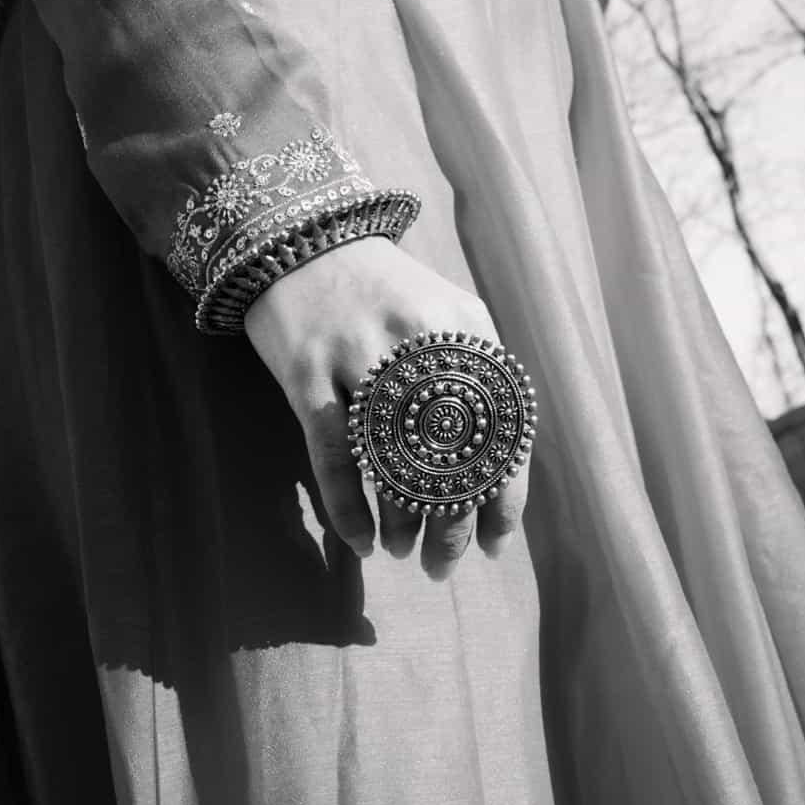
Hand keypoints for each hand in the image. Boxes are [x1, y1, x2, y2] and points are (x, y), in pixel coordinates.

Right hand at [244, 237, 527, 578]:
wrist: (304, 238)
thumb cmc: (384, 291)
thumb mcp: (448, 315)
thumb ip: (478, 377)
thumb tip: (496, 473)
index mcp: (466, 332)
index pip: (501, 433)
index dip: (501, 499)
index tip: (492, 543)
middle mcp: (420, 343)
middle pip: (448, 457)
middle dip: (450, 525)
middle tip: (442, 565)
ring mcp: (359, 356)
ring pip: (391, 462)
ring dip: (400, 522)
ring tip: (402, 551)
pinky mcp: (307, 371)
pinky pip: (332, 455)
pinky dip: (348, 506)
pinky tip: (359, 540)